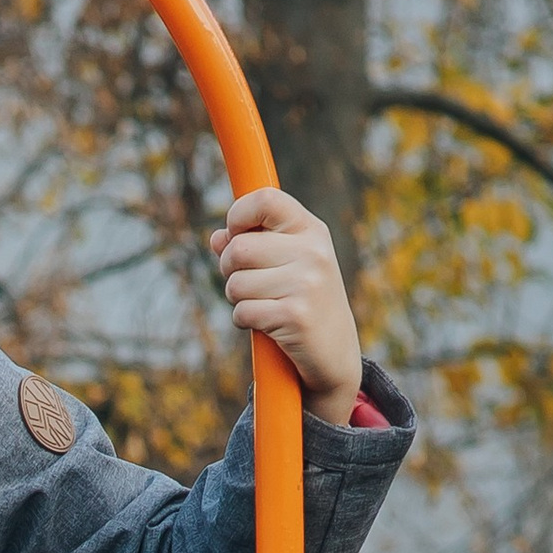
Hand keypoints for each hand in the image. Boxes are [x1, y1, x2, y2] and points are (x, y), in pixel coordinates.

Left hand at [210, 189, 361, 427]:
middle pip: (238, 248)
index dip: (237, 215)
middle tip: (247, 283)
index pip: (265, 199)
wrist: (334, 353)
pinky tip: (265, 324)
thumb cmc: (303, 302)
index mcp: (311, 230)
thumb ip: (253, 246)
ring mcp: (307, 283)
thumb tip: (217, 237)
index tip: (235, 234)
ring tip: (262, 304)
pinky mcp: (296, 316)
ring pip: (236, 283)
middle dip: (229, 269)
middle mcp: (313, 252)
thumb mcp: (286, 265)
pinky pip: (242, 312)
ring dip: (237, 299)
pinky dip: (244, 321)